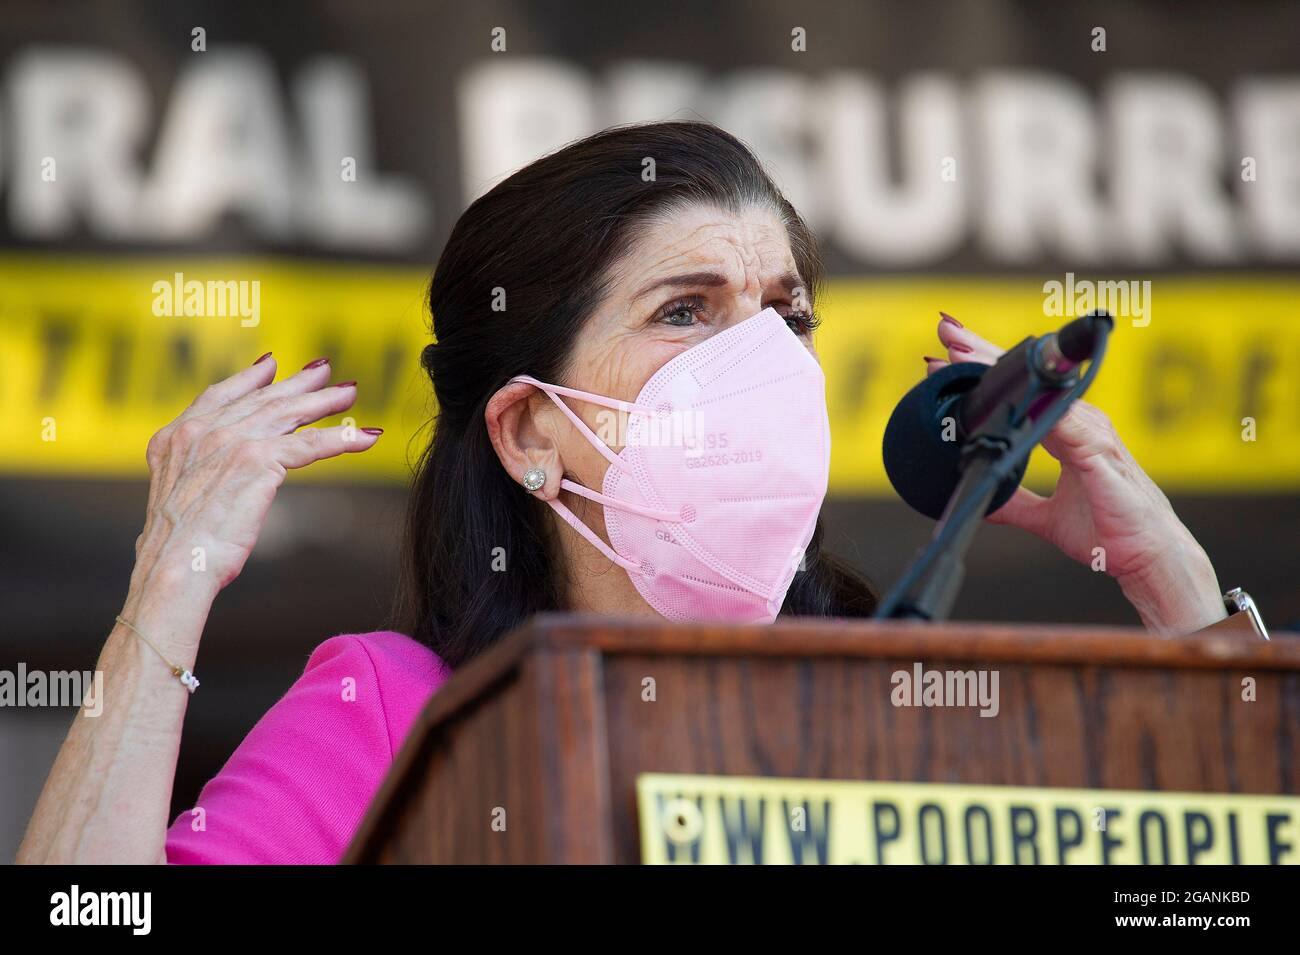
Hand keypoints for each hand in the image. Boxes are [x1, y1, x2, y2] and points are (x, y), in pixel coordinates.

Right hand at [124, 354, 382, 643]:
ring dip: (325, 402)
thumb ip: (196, 474)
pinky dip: (345, 439)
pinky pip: (313, 444)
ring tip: (349, 394)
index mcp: (175, 437)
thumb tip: (217, 475)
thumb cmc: (176, 549)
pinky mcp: (258, 459)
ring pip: (289, 414)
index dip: (249, 378)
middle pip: (261, 399)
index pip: (219, 395)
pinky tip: (368, 437)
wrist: (175, 566)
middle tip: (323, 370)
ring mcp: (230, 441)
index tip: (272, 364)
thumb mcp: (177, 499)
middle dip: (297, 384)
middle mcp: (201, 431)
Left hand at [927, 313, 1224, 634]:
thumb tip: (981, 492)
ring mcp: (1094, 436)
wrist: (1150, 559)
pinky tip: (1016, 395)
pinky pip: (1068, 427)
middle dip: (986, 353)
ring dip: (1005, 372)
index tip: (947, 353)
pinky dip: (1040, 409)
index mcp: (1070, 433)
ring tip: (966, 354)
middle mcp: (1082, 425)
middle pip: (1031, 380)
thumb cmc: (1111, 531)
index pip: (1024, 392)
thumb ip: (1015, 501)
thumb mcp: (1047, 517)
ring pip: (1043, 394)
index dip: (988, 369)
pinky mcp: (1102, 456)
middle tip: (947, 329)